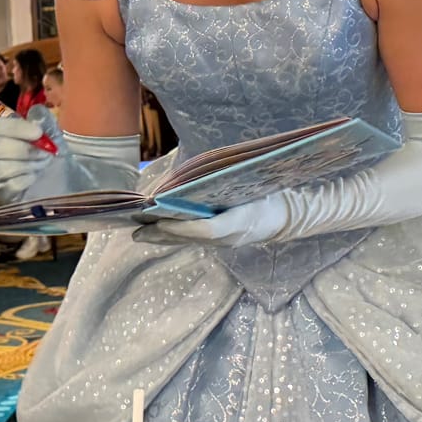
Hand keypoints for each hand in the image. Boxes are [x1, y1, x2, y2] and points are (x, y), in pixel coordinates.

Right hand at [0, 110, 58, 202]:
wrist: (65, 184)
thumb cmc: (54, 157)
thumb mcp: (55, 136)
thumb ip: (45, 121)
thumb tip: (35, 111)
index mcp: (5, 135)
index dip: (17, 128)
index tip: (38, 133)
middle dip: (25, 150)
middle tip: (46, 154)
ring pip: (1, 167)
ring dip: (27, 165)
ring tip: (42, 166)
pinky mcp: (2, 193)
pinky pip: (8, 185)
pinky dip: (25, 180)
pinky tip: (35, 178)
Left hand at [132, 195, 287, 248]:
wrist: (285, 216)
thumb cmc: (266, 194)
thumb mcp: (248, 183)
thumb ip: (219, 182)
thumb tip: (185, 179)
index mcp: (240, 221)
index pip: (206, 229)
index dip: (181, 227)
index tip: (158, 221)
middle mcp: (229, 236)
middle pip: (190, 238)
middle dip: (162, 235)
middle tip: (136, 232)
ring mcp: (225, 243)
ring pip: (188, 241)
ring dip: (163, 238)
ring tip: (138, 234)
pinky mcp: (221, 242)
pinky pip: (193, 240)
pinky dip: (174, 236)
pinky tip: (159, 233)